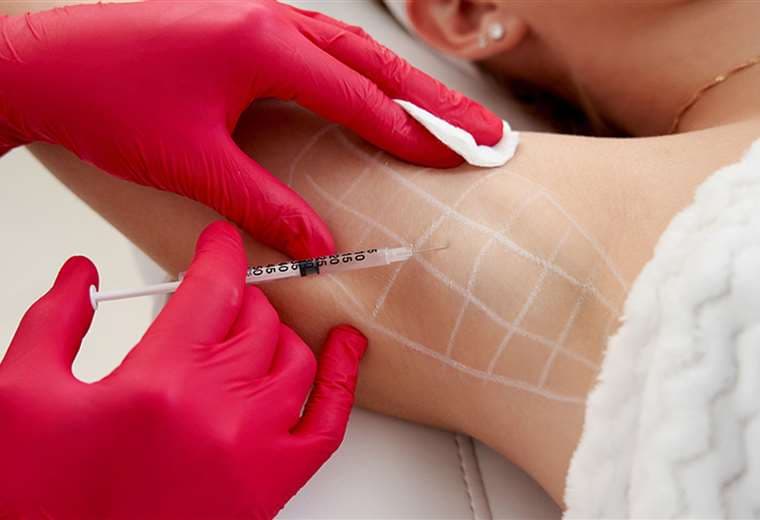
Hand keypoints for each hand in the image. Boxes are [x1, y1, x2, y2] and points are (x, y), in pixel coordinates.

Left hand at [0, 0, 502, 257]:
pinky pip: (322, 51)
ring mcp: (259, 19)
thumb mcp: (194, 163)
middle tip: (486, 133)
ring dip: (405, 84)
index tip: (455, 161)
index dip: (411, 134)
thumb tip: (318, 245)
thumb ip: (265, 204)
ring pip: (354, 52)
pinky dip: (363, 76)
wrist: (45, 60)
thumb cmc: (107, 99)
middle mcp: (270, 21)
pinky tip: (379, 94)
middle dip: (436, 101)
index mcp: (264, 44)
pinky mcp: (245, 29)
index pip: (361, 97)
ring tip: (452, 115)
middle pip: (376, 64)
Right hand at [0, 221, 366, 518]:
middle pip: (256, 319)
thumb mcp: (21, 398)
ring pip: (293, 359)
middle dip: (237, 295)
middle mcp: (217, 411)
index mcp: (158, 383)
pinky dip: (340, 379)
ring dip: (274, 332)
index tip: (221, 241)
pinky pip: (328, 423)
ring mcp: (254, 451)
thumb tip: (82, 276)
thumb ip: (53, 323)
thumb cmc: (42, 501)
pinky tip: (343, 348)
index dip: (220, 253)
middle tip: (215, 296)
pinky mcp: (271, 487)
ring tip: (247, 328)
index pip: (213, 288)